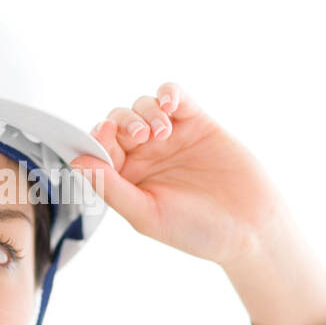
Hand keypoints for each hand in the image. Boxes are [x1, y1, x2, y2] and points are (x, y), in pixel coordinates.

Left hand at [70, 81, 325, 324]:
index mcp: (127, 179)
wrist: (250, 228)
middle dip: (122, 123)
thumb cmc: (197, 230)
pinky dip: (168, 93)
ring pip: (143, 106)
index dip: (97, 138)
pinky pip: (175, 97)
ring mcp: (171, 138)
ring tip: (162, 132)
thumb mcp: (146, 214)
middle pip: (118, 122)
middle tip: (141, 137)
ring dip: (145, 112)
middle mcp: (145, 156)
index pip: (99, 149)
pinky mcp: (197, 123)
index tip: (105, 136)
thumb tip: (75, 161)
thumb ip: (111, 187)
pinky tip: (169, 104)